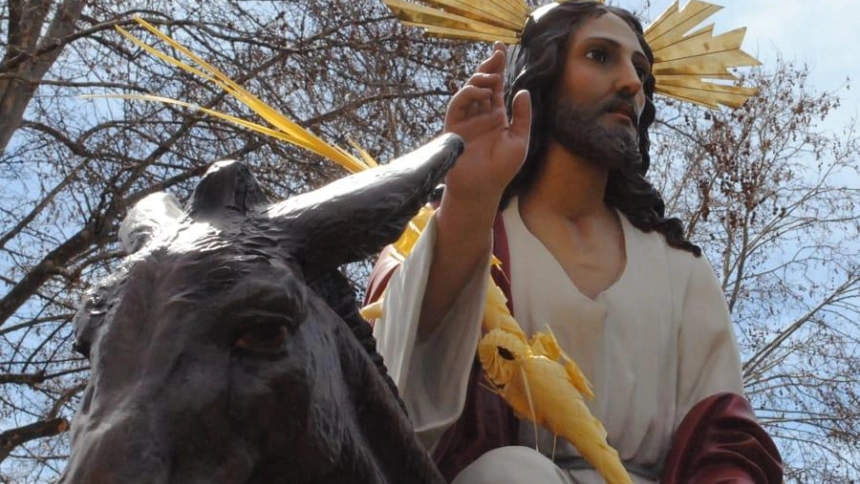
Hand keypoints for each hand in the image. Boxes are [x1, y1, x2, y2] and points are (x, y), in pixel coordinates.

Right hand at [442, 42, 531, 206]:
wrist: (482, 188)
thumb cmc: (502, 169)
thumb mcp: (520, 140)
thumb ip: (522, 116)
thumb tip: (522, 91)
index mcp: (495, 115)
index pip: (496, 86)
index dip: (498, 67)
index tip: (502, 49)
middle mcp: (479, 114)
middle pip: (482, 83)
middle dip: (489, 65)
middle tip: (498, 53)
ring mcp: (466, 119)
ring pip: (469, 90)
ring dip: (480, 78)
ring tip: (492, 78)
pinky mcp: (454, 127)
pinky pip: (457, 105)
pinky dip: (468, 94)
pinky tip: (481, 92)